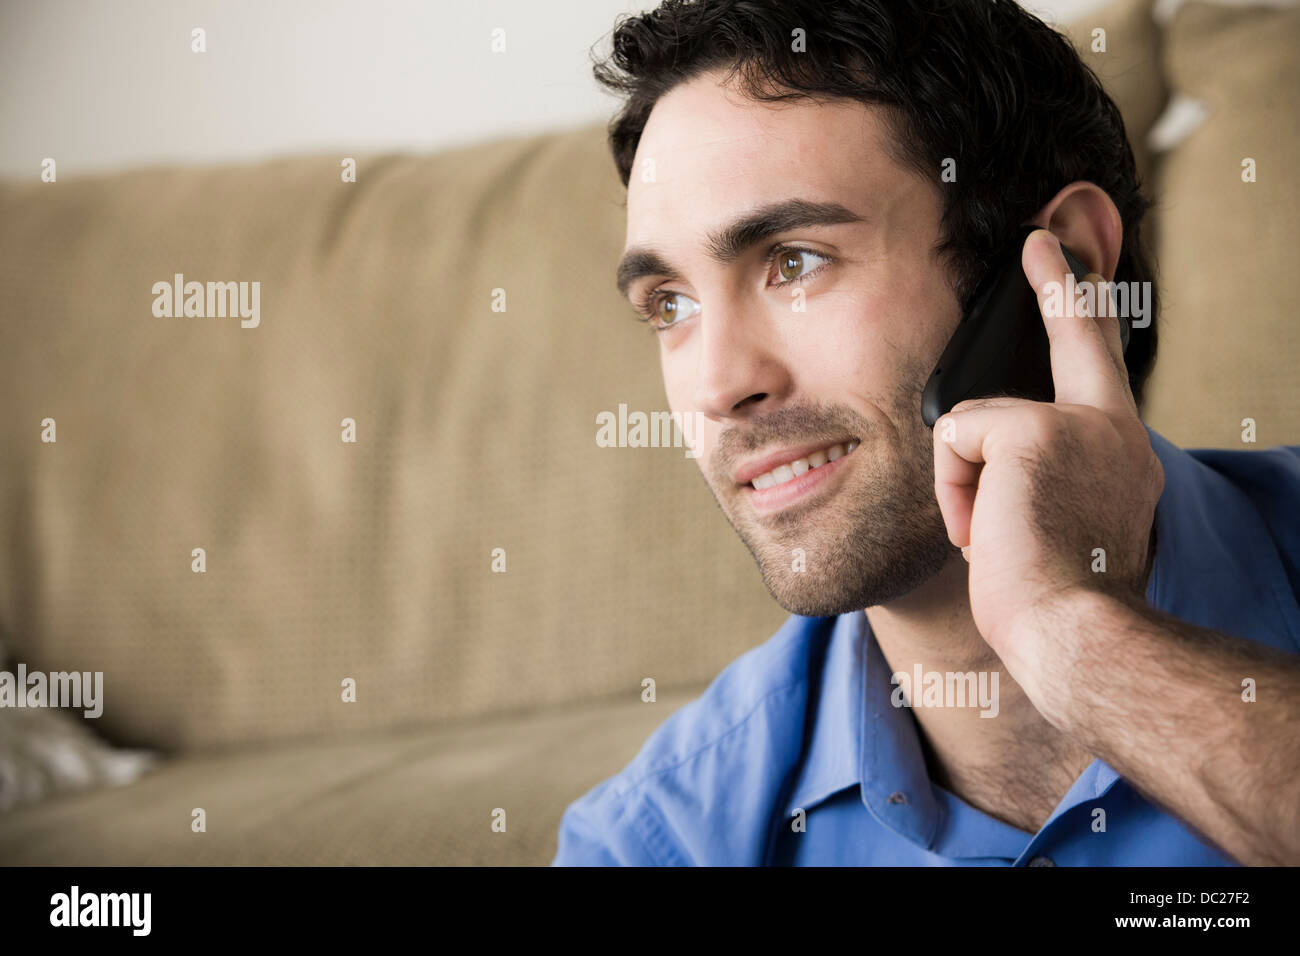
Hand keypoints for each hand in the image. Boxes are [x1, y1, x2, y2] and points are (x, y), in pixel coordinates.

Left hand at [931, 229, 1162, 712]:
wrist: (1074, 637)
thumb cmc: (1054, 604)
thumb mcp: (1056, 532)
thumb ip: (1037, 483)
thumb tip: (984, 460)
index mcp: (1119, 454)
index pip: (1098, 361)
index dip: (1080, 302)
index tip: (1060, 248)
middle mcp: (1111, 431)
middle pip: (1075, 338)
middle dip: (1059, 283)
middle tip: (1042, 233)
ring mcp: (1077, 425)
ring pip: (976, 421)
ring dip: (966, 485)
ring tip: (994, 537)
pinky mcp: (1033, 432)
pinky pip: (955, 438)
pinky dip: (953, 491)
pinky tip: (983, 533)